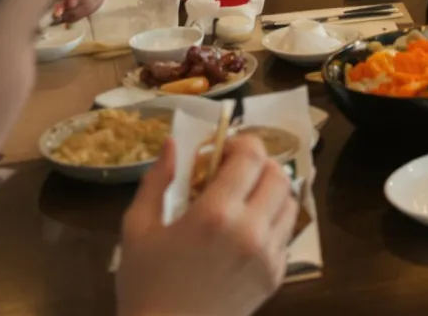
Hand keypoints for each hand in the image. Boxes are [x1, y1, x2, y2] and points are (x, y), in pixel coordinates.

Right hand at [117, 136, 295, 315]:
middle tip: (233, 173)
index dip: (241, 142)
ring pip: (290, 202)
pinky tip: (247, 230)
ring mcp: (269, 254)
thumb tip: (172, 143)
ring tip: (243, 200)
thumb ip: (157, 181)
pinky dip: (273, 222)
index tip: (223, 149)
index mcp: (215, 214)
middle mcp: (250, 230)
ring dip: (270, 191)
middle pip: (278, 174)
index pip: (252, 156)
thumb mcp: (137, 229)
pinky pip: (287, 234)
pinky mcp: (276, 275)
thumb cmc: (145, 284)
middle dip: (257, 165)